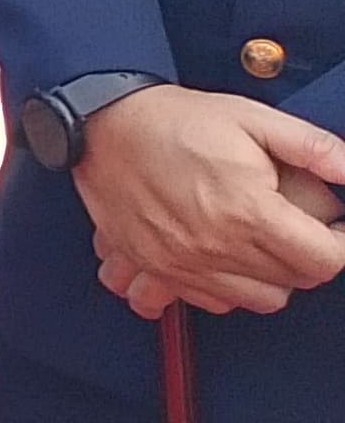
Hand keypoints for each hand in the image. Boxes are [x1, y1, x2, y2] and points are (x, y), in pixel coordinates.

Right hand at [74, 84, 344, 315]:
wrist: (102, 125)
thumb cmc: (176, 120)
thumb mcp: (254, 119)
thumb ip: (314, 148)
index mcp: (247, 211)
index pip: (324, 260)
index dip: (341, 244)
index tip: (335, 228)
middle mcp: (215, 247)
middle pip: (295, 282)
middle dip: (307, 256)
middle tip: (296, 225)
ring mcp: (181, 263)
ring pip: (257, 301)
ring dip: (270, 277)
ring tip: (261, 243)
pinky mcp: (154, 268)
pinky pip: (207, 303)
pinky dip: (224, 290)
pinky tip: (223, 259)